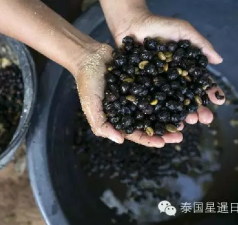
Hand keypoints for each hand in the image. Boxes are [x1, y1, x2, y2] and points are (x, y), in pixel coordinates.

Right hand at [75, 43, 186, 146]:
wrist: (90, 56)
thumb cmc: (87, 82)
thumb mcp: (90, 106)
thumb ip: (101, 124)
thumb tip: (120, 140)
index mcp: (119, 117)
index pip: (135, 133)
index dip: (149, 140)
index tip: (164, 143)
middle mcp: (131, 108)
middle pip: (150, 122)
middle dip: (165, 130)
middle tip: (180, 133)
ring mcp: (138, 94)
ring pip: (158, 107)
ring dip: (171, 113)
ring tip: (185, 117)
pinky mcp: (143, 80)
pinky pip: (158, 88)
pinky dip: (169, 92)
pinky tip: (182, 94)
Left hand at [110, 10, 224, 144]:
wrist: (132, 25)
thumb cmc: (159, 26)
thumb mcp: (183, 31)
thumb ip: (200, 44)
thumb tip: (219, 60)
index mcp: (182, 69)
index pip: (197, 84)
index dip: (207, 93)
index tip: (216, 102)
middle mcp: (169, 80)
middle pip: (183, 98)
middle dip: (195, 109)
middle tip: (203, 119)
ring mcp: (154, 84)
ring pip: (166, 103)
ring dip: (177, 115)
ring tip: (186, 123)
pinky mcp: (138, 87)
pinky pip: (147, 101)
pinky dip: (154, 111)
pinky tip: (161, 120)